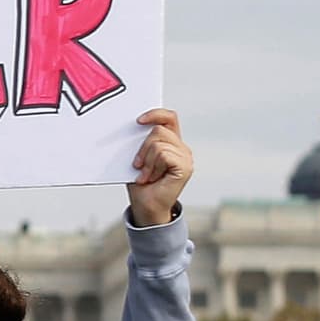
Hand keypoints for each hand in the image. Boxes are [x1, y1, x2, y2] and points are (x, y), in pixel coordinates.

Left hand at [127, 107, 193, 227]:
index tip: (138, 121)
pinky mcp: (185, 167)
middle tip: (138, 165)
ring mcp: (185, 157)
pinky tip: (152, 178)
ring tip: (146, 175)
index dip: (155, 114)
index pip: (169, 118)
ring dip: (147, 160)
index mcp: (171, 142)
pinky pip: (164, 154)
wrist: (145, 206)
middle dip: (143, 147)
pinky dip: (152, 167)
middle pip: (159, 129)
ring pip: (159, 143)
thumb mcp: (138, 157)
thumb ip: (141, 142)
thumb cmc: (141, 183)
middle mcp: (181, 148)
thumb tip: (134, 125)